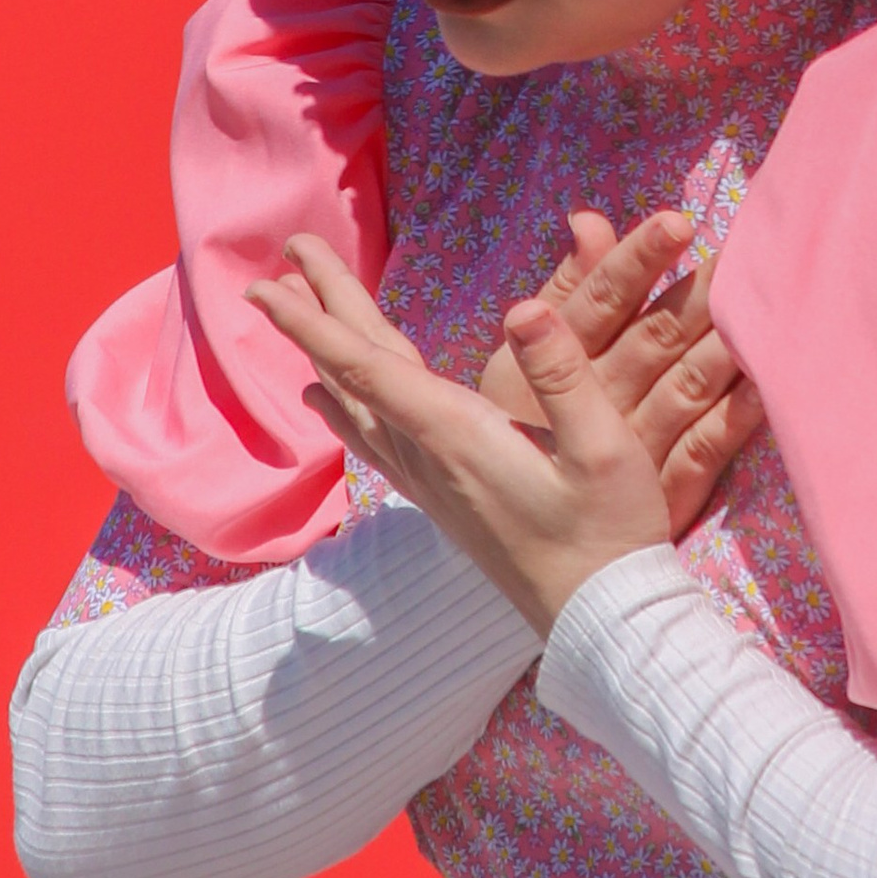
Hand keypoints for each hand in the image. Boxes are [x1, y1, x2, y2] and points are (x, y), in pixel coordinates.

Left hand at [251, 237, 677, 636]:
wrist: (600, 618)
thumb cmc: (609, 532)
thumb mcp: (606, 449)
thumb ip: (564, 374)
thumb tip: (524, 307)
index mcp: (456, 434)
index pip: (367, 368)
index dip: (314, 322)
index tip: (266, 286)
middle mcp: (427, 456)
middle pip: (355, 372)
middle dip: (316, 310)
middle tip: (282, 259)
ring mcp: (429, 481)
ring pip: (356, 403)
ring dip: (323, 350)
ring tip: (292, 308)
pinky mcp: (440, 499)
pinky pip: (370, 437)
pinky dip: (340, 404)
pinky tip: (324, 398)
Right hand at [473, 209, 761, 535]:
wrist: (541, 533)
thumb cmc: (535, 417)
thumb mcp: (531, 353)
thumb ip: (571, 284)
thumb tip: (589, 219)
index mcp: (559, 361)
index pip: (600, 302)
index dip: (638, 261)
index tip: (677, 221)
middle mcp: (594, 402)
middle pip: (650, 340)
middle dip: (696, 297)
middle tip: (740, 255)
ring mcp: (631, 449)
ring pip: (682, 389)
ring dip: (721, 349)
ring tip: (763, 309)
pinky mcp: (663, 490)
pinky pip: (703, 452)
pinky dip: (734, 419)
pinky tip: (765, 387)